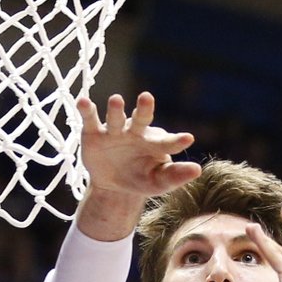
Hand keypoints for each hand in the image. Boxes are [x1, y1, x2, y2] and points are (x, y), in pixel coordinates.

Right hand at [78, 91, 200, 200]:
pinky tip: (83, 102)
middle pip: (141, 118)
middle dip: (144, 108)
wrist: (113, 184)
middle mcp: (136, 132)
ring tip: (116, 100)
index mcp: (154, 144)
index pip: (167, 142)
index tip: (187, 139)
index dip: (176, 141)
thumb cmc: (141, 178)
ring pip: (116, 117)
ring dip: (115, 109)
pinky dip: (87, 109)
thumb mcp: (158, 182)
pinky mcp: (94, 132)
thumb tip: (198, 169)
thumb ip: (175, 176)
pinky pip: (90, 119)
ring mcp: (115, 130)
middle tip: (147, 97)